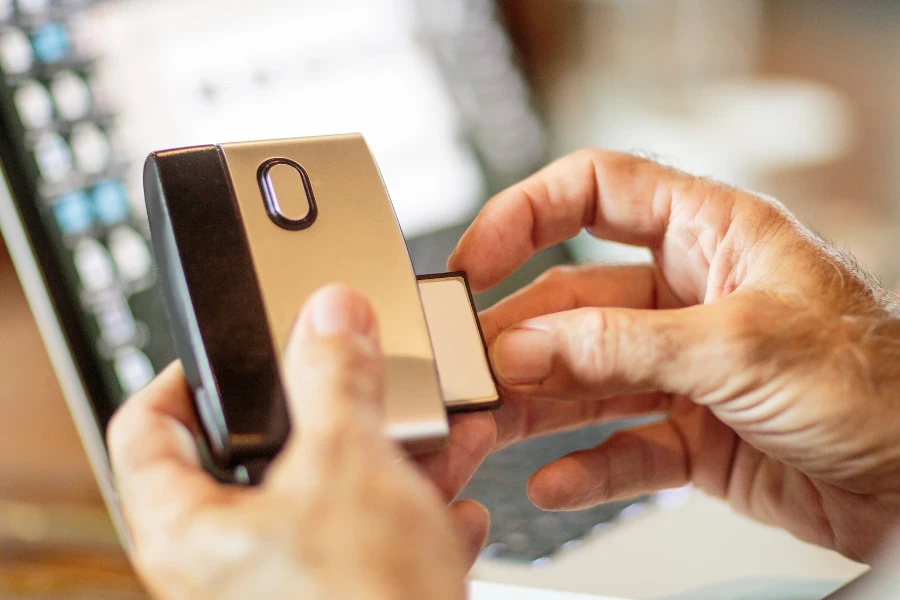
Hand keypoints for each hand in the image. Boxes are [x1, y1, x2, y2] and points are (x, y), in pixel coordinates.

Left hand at [108, 286, 489, 599]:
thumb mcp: (347, 467)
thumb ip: (335, 378)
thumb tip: (329, 316)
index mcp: (191, 530)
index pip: (145, 429)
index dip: (181, 374)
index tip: (229, 347)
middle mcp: (229, 564)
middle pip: (260, 456)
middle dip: (330, 413)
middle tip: (359, 380)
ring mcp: (291, 585)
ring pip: (332, 496)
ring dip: (391, 460)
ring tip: (434, 437)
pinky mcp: (347, 598)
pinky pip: (373, 541)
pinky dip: (413, 516)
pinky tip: (453, 509)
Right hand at [448, 149, 899, 561]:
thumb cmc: (880, 386)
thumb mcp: (741, 346)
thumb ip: (624, 346)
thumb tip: (528, 347)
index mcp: (709, 234)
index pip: (595, 192)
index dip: (525, 215)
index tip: (476, 260)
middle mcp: (689, 294)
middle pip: (573, 299)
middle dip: (518, 335)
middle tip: (472, 369)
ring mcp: (685, 366)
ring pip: (586, 376)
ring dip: (536, 404)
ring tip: (489, 428)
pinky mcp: (692, 432)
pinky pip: (620, 444)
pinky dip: (586, 466)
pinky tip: (554, 482)